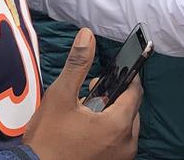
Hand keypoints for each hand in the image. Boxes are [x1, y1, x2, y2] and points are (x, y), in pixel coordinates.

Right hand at [24, 29, 139, 159]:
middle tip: (90, 92)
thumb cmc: (48, 138)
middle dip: (114, 97)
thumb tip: (87, 36)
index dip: (126, 77)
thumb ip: (77, 64)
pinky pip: (118, 142)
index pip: (135, 92)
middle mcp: (127, 144)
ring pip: (125, 127)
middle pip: (131, 110)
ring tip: (86, 111)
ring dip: (111, 115)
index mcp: (118, 125)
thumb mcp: (60, 96)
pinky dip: (108, 132)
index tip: (112, 71)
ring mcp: (120, 158)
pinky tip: (86, 130)